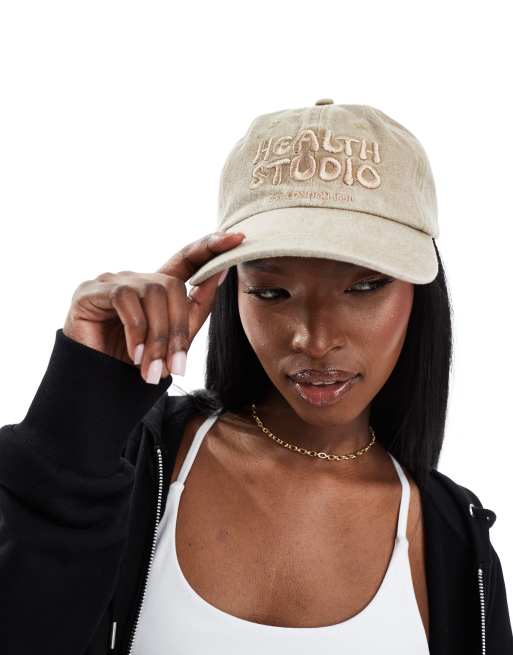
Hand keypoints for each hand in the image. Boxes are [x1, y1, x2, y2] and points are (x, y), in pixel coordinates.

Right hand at [62, 231, 244, 382]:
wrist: (95, 386)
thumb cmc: (134, 363)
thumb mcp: (174, 338)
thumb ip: (196, 307)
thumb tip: (220, 273)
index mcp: (156, 288)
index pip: (187, 259)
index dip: (210, 247)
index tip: (237, 238)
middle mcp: (135, 279)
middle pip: (172, 286)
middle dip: (178, 329)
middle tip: (176, 366)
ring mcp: (112, 281)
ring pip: (152, 293)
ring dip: (158, 337)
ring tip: (152, 369)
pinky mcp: (90, 290)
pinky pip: (125, 299)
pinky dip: (136, 331)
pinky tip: (134, 355)